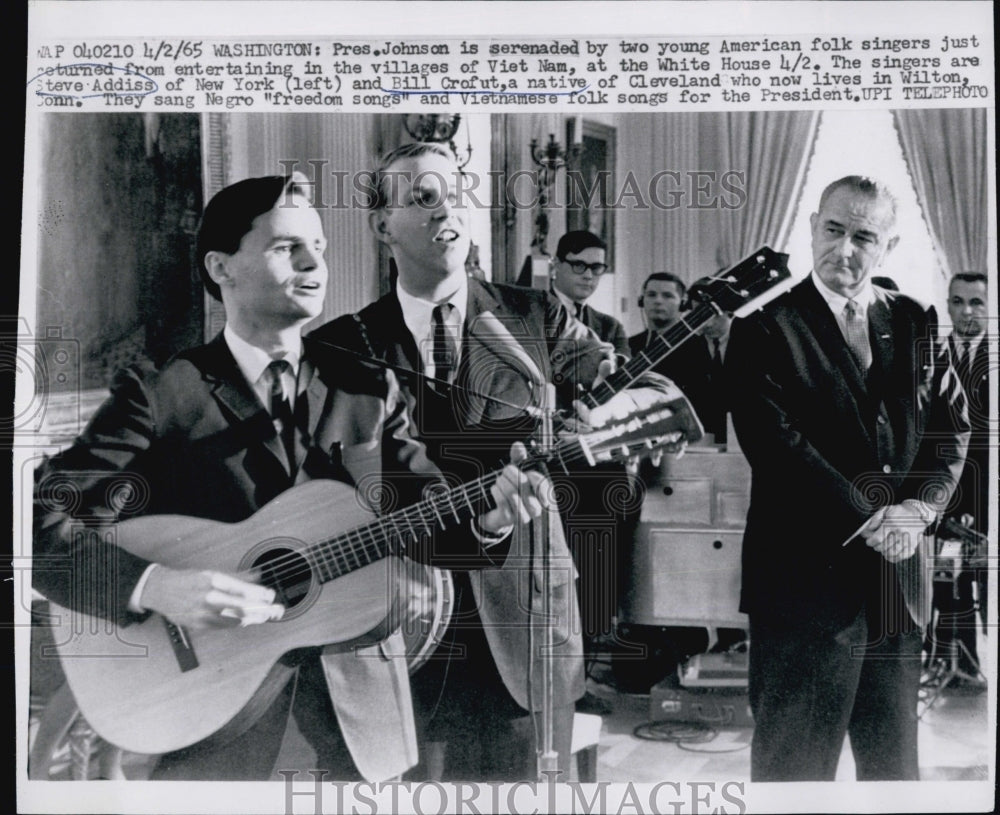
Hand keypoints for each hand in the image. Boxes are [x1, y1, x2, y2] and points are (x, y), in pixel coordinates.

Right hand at [140, 567, 284, 629]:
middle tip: (276, 610)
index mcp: (214, 581)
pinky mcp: (199, 625)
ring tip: (266, 616)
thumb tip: (258, 575)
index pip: (245, 590)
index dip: (261, 595)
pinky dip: (239, 624)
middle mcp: (209, 597)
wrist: (160, 590)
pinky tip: (248, 621)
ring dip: (254, 619)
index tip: (271, 595)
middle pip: (243, 608)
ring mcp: (204, 613)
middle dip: (263, 610)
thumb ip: (237, 576)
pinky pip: (225, 627)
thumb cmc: (189, 579)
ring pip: (236, 620)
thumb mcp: (213, 572)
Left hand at [477, 442, 552, 531]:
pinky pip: (502, 501)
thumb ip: (518, 458)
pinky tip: (495, 489)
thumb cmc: (510, 488)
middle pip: (523, 484)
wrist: (495, 511)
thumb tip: (518, 446)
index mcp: (541, 494)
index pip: (542, 484)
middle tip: (505, 472)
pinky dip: (496, 491)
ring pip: (511, 493)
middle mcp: (535, 506)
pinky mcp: (509, 519)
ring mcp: (523, 515)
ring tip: (499, 481)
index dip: (533, 476)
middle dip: (510, 473)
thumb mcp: (515, 471)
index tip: (525, 472)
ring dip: (501, 483)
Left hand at [861, 503, 928, 562]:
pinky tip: (889, 553)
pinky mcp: (912, 546)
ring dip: (884, 552)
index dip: (870, 542)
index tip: (869, 541)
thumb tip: (869, 529)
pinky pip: (901, 556)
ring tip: (882, 547)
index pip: (877, 538)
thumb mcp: (886, 510)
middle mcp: (900, 534)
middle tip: (875, 544)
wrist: (918, 514)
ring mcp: (907, 541)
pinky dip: (893, 557)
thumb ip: (875, 519)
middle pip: (883, 547)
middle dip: (876, 546)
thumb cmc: (900, 512)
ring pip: (891, 553)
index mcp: (892, 524)